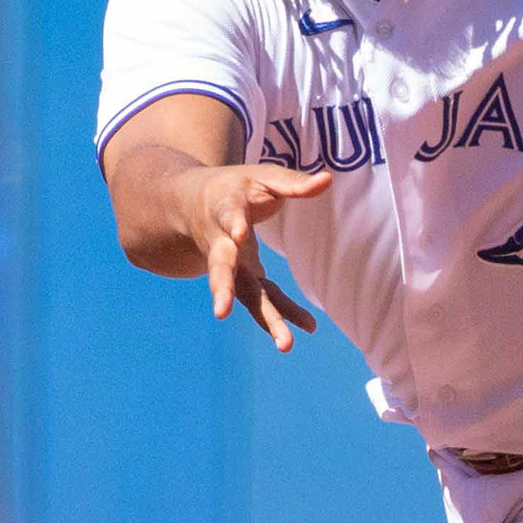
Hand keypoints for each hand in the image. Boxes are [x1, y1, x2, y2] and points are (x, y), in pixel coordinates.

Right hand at [178, 162, 333, 350]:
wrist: (194, 206)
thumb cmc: (236, 188)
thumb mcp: (263, 177)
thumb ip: (293, 183)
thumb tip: (328, 180)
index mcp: (224, 209)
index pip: (229, 216)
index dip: (233, 224)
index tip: (239, 233)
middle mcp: (220, 243)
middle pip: (221, 267)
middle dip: (222, 288)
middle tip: (221, 311)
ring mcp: (230, 267)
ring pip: (242, 294)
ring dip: (264, 319)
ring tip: (286, 344)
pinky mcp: (241, 281)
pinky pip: (261, 300)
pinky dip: (282, 314)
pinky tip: (309, 327)